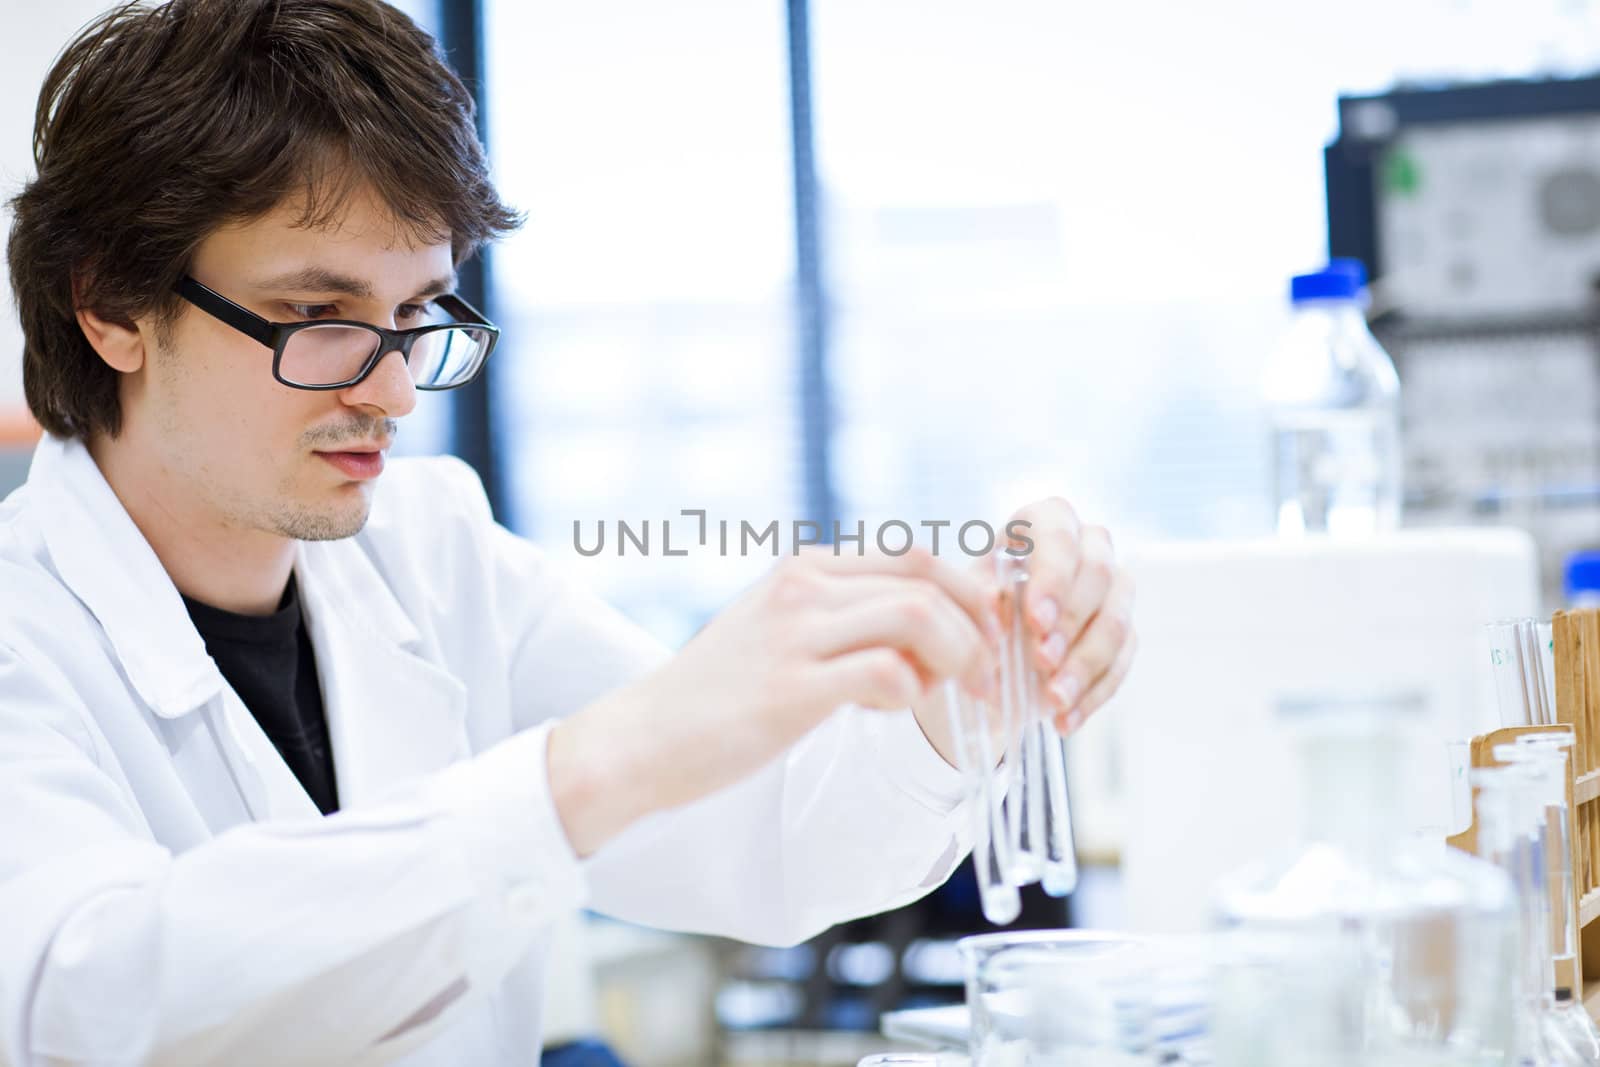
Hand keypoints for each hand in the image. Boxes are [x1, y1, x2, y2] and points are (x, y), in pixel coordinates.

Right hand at [548, 546, 1001, 855]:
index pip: (915, 555)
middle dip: (977, 626)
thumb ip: (844, 617)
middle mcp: (802, 588)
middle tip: (988, 676)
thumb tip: (932, 624)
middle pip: (926, 576)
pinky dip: (911, 693)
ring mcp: (794, 635)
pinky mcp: (790, 690)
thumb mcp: (781, 631)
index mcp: (805, 569)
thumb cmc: (720, 696)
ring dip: (957, 659)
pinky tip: (892, 711)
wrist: (642, 739)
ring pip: (917, 616)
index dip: (968, 594)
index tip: (986, 640)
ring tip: (954, 697)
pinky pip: (885, 673)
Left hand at [998, 497, 1135, 735]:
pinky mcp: (1124, 632)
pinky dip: (1093, 693)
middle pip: (1099, 572)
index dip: (1053, 575)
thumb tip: (994, 603)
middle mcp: (1086, 547)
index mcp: (1040, 524)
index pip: (1058, 531)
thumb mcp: (965, 602)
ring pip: (1117, 620)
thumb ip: (979, 598)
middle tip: (1041, 660)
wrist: (985, 648)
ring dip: (1084, 664)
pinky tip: (1066, 718)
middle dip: (1070, 622)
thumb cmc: (975, 609)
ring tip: (1053, 699)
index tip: (1036, 620)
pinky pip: (1122, 661)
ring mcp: (1111, 589)